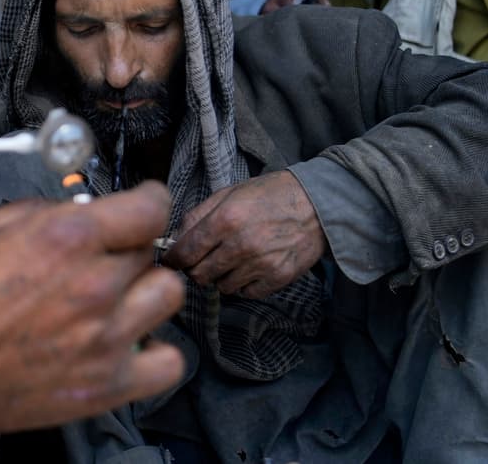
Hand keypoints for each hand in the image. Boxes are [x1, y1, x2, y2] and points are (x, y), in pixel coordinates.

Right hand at [0, 182, 184, 434]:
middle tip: (103, 256)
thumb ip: (32, 211)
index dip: (149, 199)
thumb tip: (63, 210)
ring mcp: (108, 337)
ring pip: (168, 296)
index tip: (145, 203)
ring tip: (119, 296)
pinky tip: (133, 341)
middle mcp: (97, 284)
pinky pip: (168, 362)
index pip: (149, 207)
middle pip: (150, 250)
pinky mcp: (108, 382)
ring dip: (147, 290)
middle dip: (129, 246)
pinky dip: (158, 350)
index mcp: (68, 238)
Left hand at [163, 169, 325, 298]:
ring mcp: (261, 264)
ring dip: (220, 276)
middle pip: (199, 274)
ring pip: (222, 287)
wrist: (316, 203)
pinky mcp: (278, 277)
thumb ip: (196, 216)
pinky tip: (248, 267)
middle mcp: (241, 244)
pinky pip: (246, 293)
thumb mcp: (228, 194)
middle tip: (202, 259)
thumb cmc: (268, 195)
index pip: (185, 252)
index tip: (171, 260)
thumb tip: (173, 240)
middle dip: (195, 268)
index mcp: (225, 219)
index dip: (173, 259)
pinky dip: (242, 284)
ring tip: (231, 259)